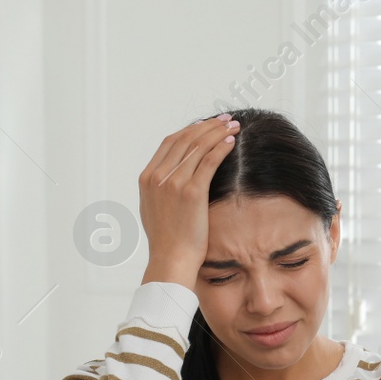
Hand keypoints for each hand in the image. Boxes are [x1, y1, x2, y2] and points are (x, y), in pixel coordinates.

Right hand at [138, 114, 239, 288]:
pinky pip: (209, 161)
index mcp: (147, 178)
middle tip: (225, 119)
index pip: (170, 142)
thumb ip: (159, 189)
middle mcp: (158, 177)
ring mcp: (173, 183)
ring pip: (198, 146)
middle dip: (208, 126)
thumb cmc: (167, 240)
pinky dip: (221, 147)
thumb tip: (170, 176)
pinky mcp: (192, 192)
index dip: (191, 129)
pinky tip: (232, 142)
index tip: (207, 124)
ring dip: (218, 132)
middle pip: (185, 139)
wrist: (170, 260)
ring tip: (233, 126)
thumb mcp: (154, 209)